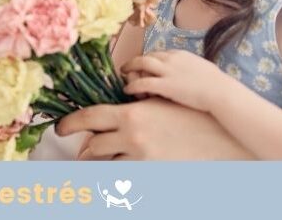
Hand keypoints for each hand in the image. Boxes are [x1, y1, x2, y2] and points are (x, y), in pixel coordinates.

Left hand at [56, 98, 253, 159]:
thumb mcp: (160, 102)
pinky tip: (120, 174)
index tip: (60, 127)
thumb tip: (114, 106)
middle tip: (82, 150)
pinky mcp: (151, 174)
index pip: (89, 118)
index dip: (69, 124)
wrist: (221, 138)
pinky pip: (125, 180)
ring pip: (107, 166)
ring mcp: (141, 159)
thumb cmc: (192, 114)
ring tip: (99, 163)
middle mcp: (132, 137)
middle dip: (85, 150)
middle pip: (93, 147)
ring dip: (101, 165)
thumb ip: (134, 105)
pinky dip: (119, 177)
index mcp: (131, 114)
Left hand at [121, 50, 230, 112]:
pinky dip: (132, 85)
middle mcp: (171, 59)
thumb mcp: (203, 70)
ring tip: (122, 74)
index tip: (143, 66)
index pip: (158, 53)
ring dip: (129, 68)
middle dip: (135, 61)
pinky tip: (127, 90)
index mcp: (180, 54)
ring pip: (141, 64)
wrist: (222, 92)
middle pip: (147, 56)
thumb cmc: (217, 85)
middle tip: (126, 66)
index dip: (149, 60)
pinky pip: (142, 83)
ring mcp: (167, 71)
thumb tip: (191, 73)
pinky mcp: (165, 85)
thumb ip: (191, 69)